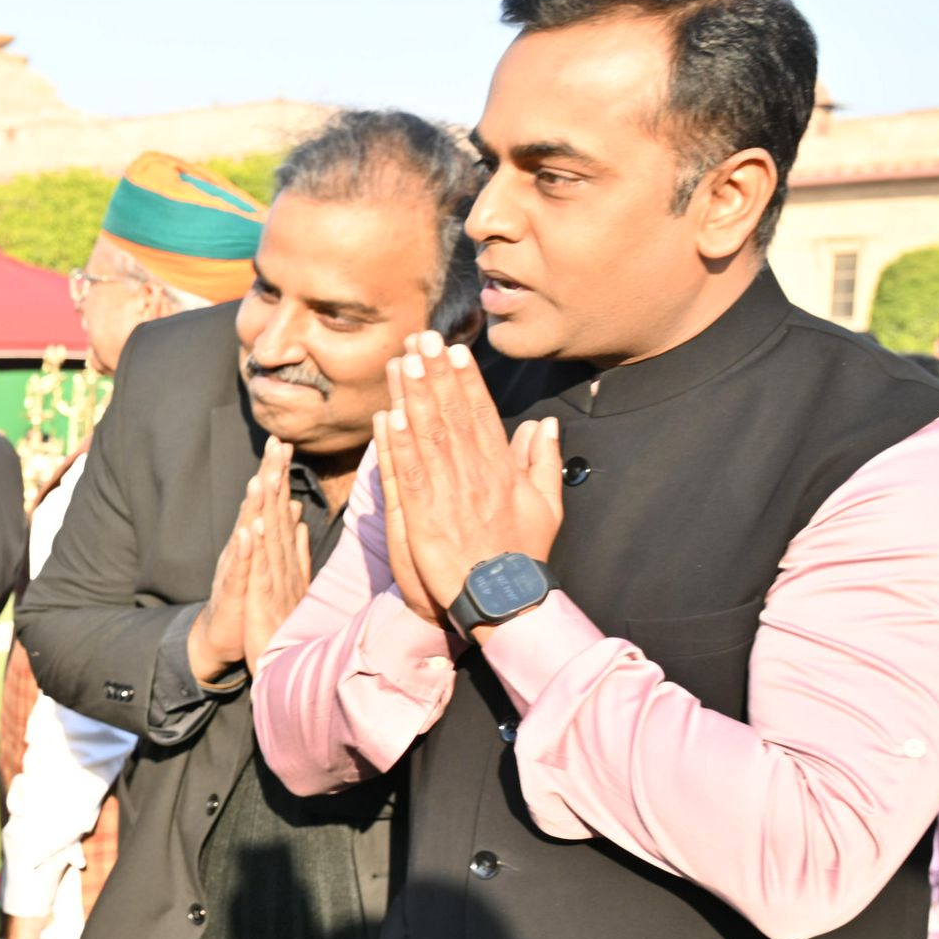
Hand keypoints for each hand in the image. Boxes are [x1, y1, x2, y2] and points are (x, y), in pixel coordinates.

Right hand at [187, 441, 309, 684]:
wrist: (220, 637)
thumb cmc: (245, 600)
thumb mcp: (266, 564)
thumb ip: (280, 535)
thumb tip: (294, 507)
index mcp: (255, 542)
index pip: (268, 502)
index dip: (275, 473)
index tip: (284, 443)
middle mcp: (243, 549)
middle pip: (256, 507)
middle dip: (265, 475)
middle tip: (273, 444)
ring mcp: (236, 569)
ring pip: (245, 533)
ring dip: (251, 506)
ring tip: (259, 479)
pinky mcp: (232, 593)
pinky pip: (239, 571)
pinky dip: (244, 551)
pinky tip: (247, 532)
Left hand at [374, 333, 562, 635]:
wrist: (506, 601)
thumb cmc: (523, 555)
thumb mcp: (548, 506)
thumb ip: (544, 462)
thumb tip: (546, 425)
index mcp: (503, 471)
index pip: (481, 416)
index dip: (467, 381)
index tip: (455, 351)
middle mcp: (476, 476)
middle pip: (453, 416)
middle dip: (437, 375)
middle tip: (423, 338)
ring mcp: (449, 496)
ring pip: (429, 438)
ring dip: (415, 397)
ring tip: (404, 362)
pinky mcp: (424, 519)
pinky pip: (410, 474)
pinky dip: (399, 445)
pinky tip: (390, 415)